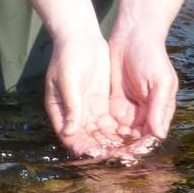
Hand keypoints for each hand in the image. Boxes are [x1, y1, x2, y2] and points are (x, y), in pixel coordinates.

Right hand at [45, 35, 130, 159]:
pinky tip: (133, 137)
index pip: (71, 138)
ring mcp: (89, 110)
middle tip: (121, 157)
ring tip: (129, 151)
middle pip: (88, 140)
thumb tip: (69, 132)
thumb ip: (71, 105)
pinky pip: (111, 123)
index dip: (85, 149)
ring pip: (101, 134)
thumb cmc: (68, 55)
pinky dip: (119, 131)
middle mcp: (75, 115)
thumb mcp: (68, 80)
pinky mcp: (102, 104)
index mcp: (60, 112)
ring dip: (113, 144)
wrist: (81, 36)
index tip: (101, 155)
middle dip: (103, 150)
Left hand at [107, 27, 178, 155]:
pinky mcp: (114, 102)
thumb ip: (159, 107)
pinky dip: (103, 130)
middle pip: (134, 139)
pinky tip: (92, 136)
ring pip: (120, 134)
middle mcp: (144, 114)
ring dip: (111, 143)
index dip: (140, 147)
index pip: (150, 136)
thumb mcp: (159, 81)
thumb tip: (158, 135)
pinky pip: (109, 121)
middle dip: (123, 149)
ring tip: (98, 151)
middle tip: (109, 157)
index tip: (128, 155)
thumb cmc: (151, 56)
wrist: (132, 34)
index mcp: (159, 111)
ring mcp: (129, 108)